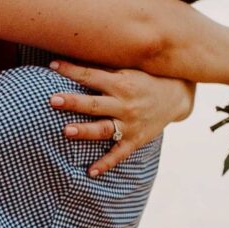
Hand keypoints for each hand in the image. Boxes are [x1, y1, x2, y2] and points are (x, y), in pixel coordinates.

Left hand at [49, 62, 194, 177]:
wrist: (176, 96)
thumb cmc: (145, 79)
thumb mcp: (128, 70)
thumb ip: (103, 69)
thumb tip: (75, 55)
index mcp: (121, 83)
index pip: (91, 76)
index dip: (71, 71)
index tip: (52, 65)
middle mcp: (124, 104)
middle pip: (94, 104)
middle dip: (73, 102)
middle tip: (53, 99)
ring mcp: (130, 124)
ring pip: (104, 129)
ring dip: (85, 130)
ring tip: (66, 131)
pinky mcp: (135, 140)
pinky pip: (118, 154)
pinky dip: (105, 164)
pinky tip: (90, 172)